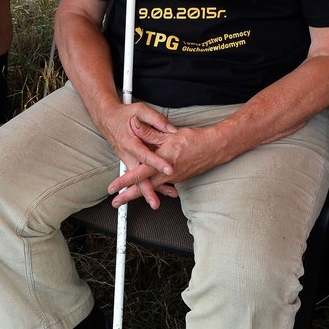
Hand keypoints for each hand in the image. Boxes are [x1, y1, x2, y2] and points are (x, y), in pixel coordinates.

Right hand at [97, 103, 178, 209]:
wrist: (107, 118)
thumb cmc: (124, 114)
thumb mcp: (140, 110)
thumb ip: (156, 119)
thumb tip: (171, 128)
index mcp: (130, 141)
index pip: (145, 155)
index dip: (157, 163)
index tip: (169, 169)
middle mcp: (127, 153)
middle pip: (137, 175)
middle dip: (146, 190)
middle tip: (154, 202)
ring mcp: (127, 159)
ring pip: (137, 178)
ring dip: (147, 190)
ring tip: (157, 202)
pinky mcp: (129, 161)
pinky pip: (137, 175)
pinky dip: (147, 184)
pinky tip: (158, 191)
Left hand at [108, 119, 222, 207]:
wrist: (215, 147)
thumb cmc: (193, 140)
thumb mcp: (168, 134)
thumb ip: (149, 132)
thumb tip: (134, 125)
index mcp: (162, 164)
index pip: (139, 174)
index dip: (124, 182)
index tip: (113, 188)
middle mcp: (168, 175)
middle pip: (144, 188)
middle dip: (128, 196)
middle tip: (115, 203)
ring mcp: (174, 178)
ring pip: (153, 187)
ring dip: (140, 193)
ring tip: (126, 197)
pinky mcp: (178, 177)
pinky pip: (162, 184)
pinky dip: (153, 187)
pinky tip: (149, 190)